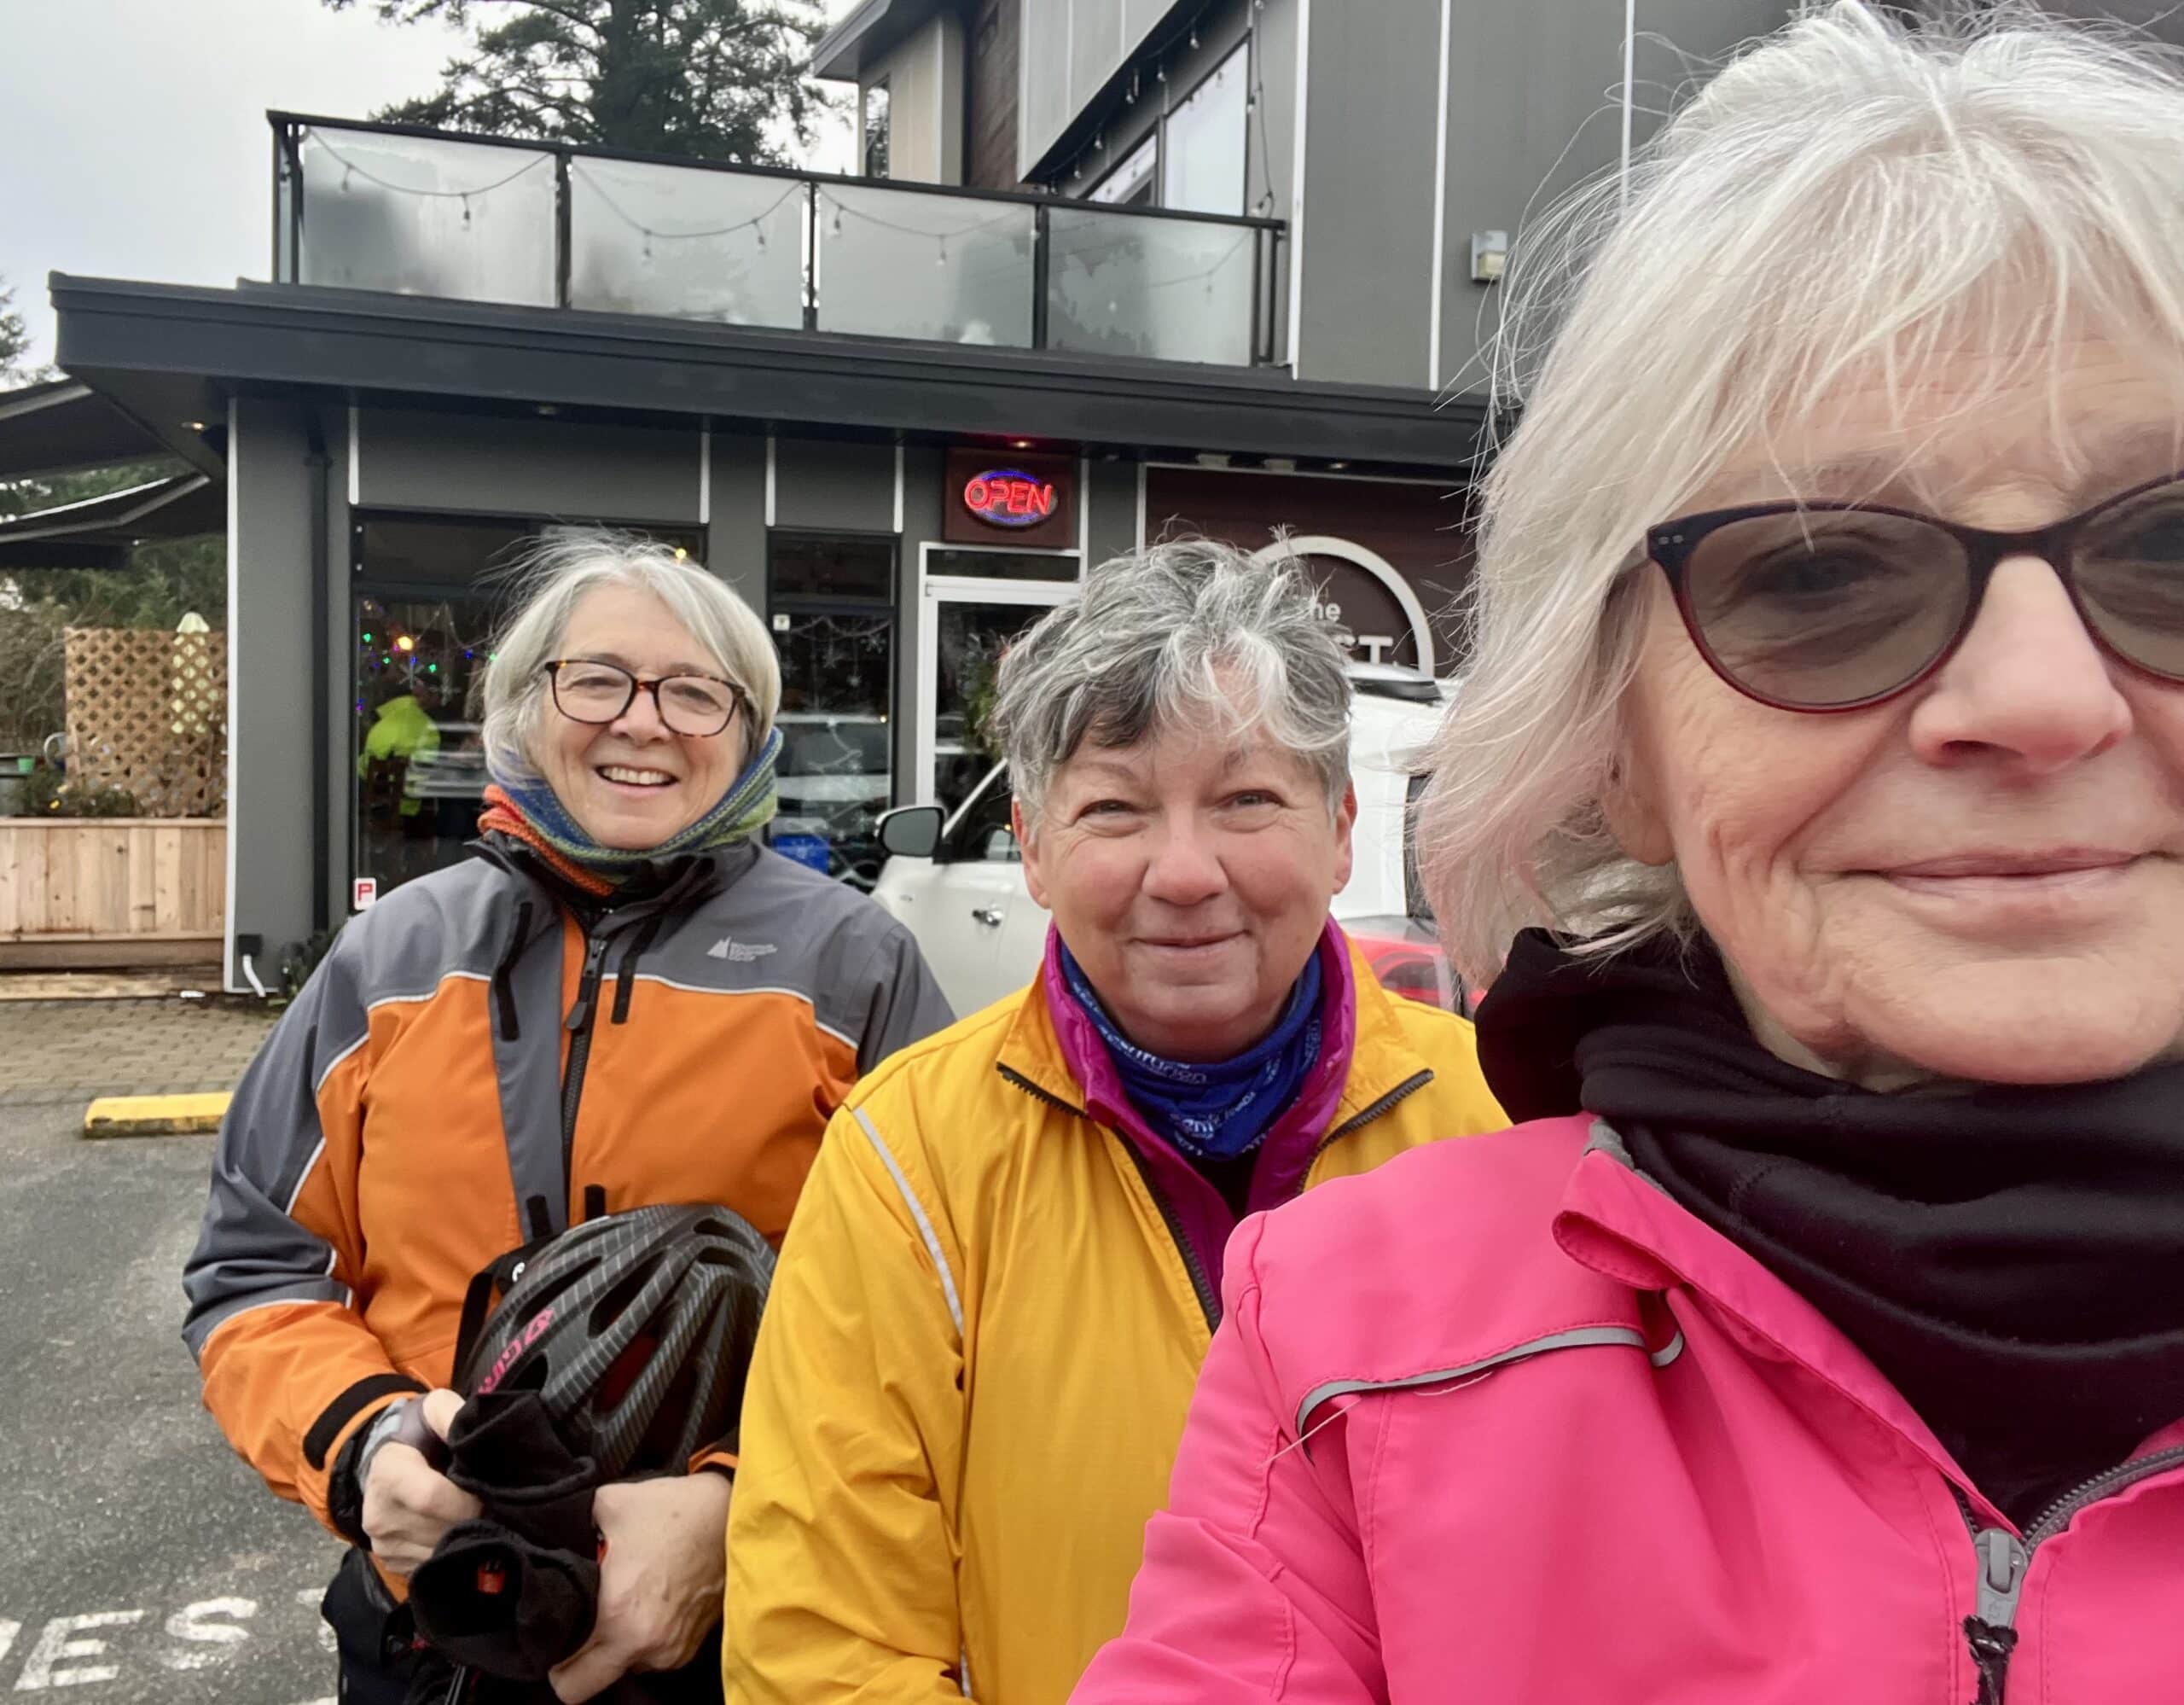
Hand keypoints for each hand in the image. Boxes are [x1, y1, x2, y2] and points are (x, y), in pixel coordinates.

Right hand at [360, 1389, 479, 1576]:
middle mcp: (379, 1516)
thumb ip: (451, 1414)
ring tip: (482, 1519)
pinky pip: (434, 1568)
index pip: (431, 1498)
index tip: (489, 1494)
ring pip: (439, 1554)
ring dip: (468, 1541)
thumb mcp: (432, 1410)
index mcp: (389, 1476)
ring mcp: (384, 1546)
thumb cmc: (419, 1435)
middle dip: (474, 1522)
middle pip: (440, 1530)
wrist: (386, 1465)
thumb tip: (475, 1430)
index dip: (467, 1501)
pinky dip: (455, 1555)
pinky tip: (466, 1536)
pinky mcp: (394, 1564)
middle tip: (495, 1508)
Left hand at [548, 1473, 731, 1703]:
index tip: (559, 1643)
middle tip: (589, 1618)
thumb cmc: (673, 1510)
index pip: (572, 1686)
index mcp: (620, 1621)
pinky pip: (655, 1653)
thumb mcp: (607, 1507)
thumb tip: (553, 1537)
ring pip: (629, 1665)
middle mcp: (649, 1646)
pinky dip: (647, 1636)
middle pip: (598, 1679)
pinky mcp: (693, 1643)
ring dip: (621, 1643)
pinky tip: (651, 1600)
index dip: (557, 1668)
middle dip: (588, 1656)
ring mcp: (674, 1649)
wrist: (732, 1510)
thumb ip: (573, 1531)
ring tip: (626, 1600)